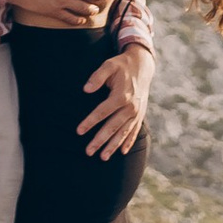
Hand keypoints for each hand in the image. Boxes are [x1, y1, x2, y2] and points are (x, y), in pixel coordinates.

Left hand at [78, 39, 151, 162]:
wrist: (143, 66)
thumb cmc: (122, 66)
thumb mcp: (109, 65)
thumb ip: (97, 77)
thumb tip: (85, 89)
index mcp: (121, 95)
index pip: (102, 112)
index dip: (90, 122)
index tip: (79, 131)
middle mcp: (130, 107)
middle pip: (112, 126)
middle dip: (100, 140)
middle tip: (88, 151)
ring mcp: (136, 112)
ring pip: (123, 132)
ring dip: (113, 146)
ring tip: (103, 157)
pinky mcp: (140, 115)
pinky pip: (134, 131)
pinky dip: (128, 142)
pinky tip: (121, 152)